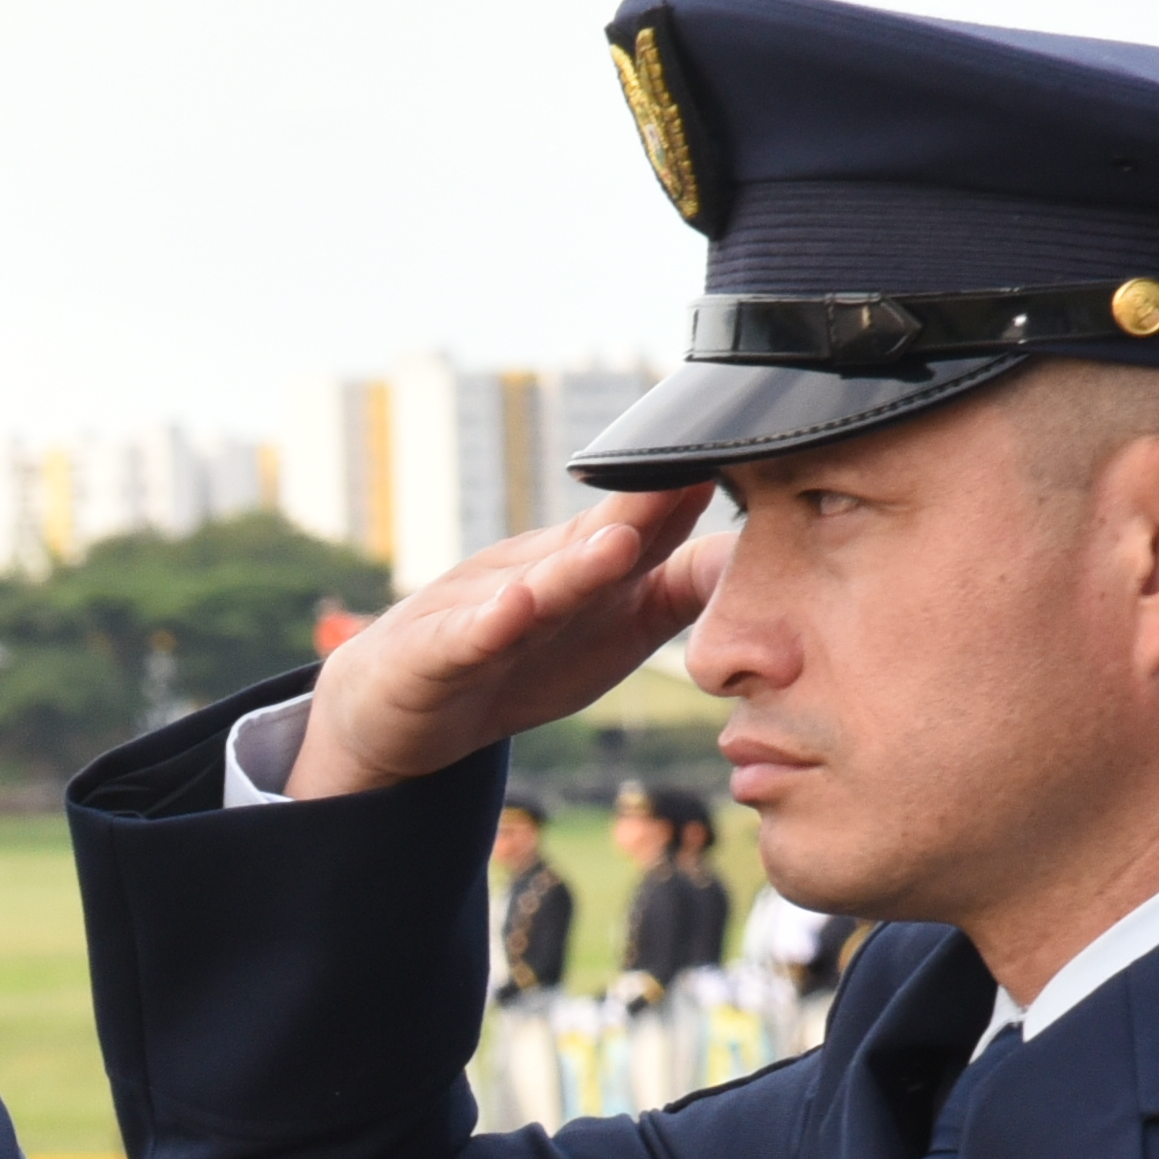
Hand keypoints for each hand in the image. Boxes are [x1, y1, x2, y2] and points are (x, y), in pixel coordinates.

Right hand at [287, 489, 726, 803]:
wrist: (393, 702)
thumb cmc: (518, 661)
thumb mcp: (614, 631)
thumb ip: (682, 588)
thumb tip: (765, 555)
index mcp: (596, 574)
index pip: (658, 527)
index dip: (702, 497)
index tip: (760, 455)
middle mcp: (546, 578)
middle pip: (603, 540)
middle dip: (649, 505)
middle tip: (702, 466)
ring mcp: (488, 612)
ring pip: (540, 587)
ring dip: (578, 565)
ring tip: (619, 542)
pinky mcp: (438, 654)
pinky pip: (466, 640)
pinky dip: (489, 624)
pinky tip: (512, 610)